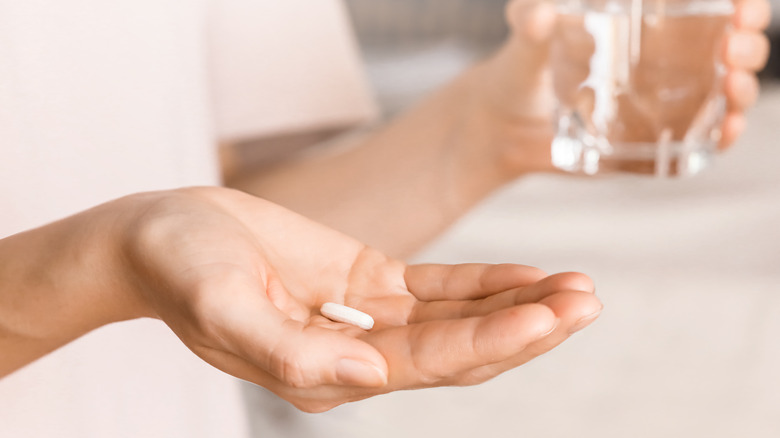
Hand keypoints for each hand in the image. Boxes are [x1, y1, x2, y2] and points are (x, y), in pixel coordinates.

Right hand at [119, 188, 600, 411]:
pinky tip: (526, 275)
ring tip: (578, 289)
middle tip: (587, 301)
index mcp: (324, 375)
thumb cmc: (180, 270)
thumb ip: (292, 353)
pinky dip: (483, 282)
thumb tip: (369, 377)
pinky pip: (436, 287)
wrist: (162, 237)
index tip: (550, 316)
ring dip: (518, 305)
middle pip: (460, 349)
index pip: (428, 364)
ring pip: (459, 319)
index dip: (493, 340)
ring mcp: (367, 319)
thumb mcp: (221, 308)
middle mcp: (357, 355)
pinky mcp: (367, 281)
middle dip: (527, 327)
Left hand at [464, 0, 771, 175]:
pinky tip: (727, 128)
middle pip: (732, 46)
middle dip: (750, 44)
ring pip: (726, 91)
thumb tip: (541, 16)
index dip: (742, 3)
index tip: (741, 6)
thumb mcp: (524, 36)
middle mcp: (666, 60)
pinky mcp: (654, 139)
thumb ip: (528, 19)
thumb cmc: (520, 68)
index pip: (711, 6)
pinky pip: (700, 137)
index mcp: (648, 23)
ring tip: (733, 84)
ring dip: (745, 87)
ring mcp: (664, 102)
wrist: (502, 125)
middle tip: (735, 48)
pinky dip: (723, 133)